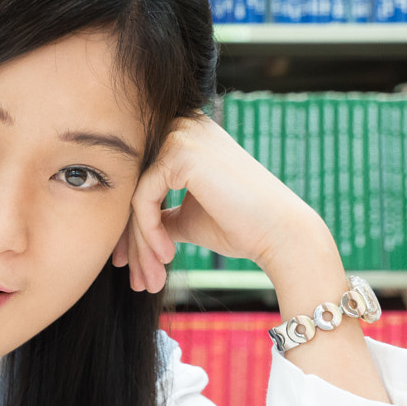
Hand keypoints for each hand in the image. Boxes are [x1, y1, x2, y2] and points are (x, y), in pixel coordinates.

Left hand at [111, 112, 336, 293]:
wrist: (281, 234)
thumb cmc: (240, 226)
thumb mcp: (187, 217)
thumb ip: (158, 214)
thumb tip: (125, 228)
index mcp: (184, 137)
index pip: (139, 182)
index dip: (129, 226)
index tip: (125, 262)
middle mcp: (181, 127)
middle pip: (133, 189)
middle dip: (131, 239)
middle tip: (135, 279)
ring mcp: (180, 136)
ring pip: (134, 197)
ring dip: (140, 243)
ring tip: (149, 278)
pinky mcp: (179, 153)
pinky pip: (143, 199)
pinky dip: (149, 232)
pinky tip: (166, 256)